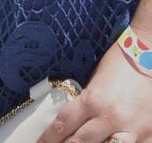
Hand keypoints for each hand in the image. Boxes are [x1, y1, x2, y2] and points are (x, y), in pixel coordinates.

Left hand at [36, 40, 151, 142]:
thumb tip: (73, 120)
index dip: (48, 138)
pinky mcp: (149, 136)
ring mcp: (132, 131)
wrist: (151, 56)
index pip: (63, 124)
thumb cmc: (122, 63)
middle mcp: (110, 117)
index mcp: (93, 99)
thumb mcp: (97, 80)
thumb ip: (87, 101)